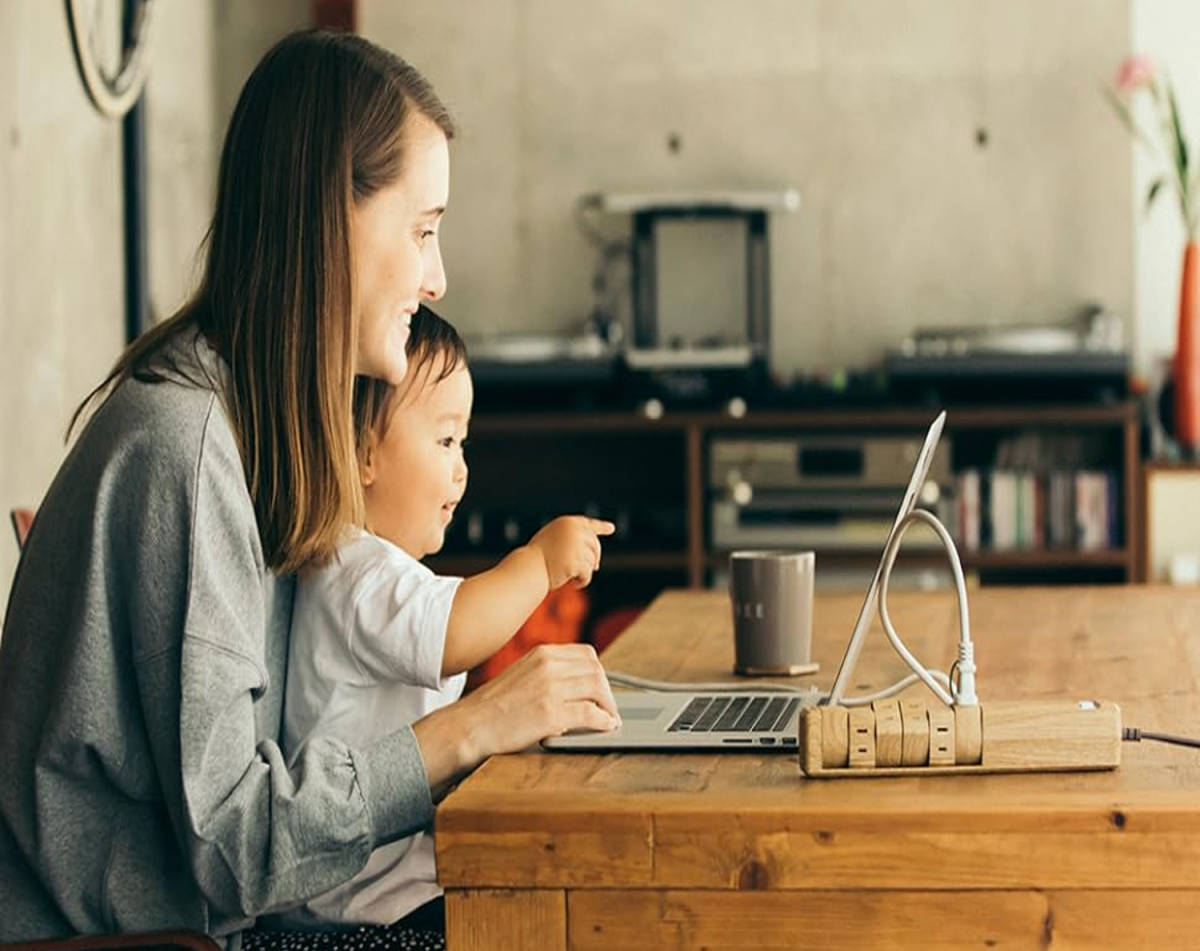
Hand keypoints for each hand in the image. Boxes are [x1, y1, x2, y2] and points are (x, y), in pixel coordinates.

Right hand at [412, 643, 620, 782]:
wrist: (468, 725)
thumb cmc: (491, 707)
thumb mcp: (521, 675)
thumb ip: (547, 675)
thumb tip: (574, 690)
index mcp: (541, 654)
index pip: (586, 655)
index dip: (598, 673)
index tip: (601, 688)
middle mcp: (548, 665)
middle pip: (596, 670)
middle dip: (607, 690)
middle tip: (608, 707)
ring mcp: (550, 688)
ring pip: (597, 688)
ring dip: (609, 706)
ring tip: (609, 718)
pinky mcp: (551, 713)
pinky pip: (591, 713)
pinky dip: (603, 721)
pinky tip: (605, 727)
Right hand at [527, 515, 614, 588]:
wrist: (528, 568)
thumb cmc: (537, 558)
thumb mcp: (554, 543)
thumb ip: (573, 545)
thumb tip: (596, 562)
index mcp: (567, 523)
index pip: (589, 524)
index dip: (601, 526)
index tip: (611, 528)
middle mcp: (574, 531)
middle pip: (595, 545)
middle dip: (595, 558)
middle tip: (595, 568)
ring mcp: (576, 546)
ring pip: (591, 561)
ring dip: (585, 571)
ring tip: (571, 576)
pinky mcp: (577, 562)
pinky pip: (587, 574)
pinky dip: (583, 581)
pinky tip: (574, 584)